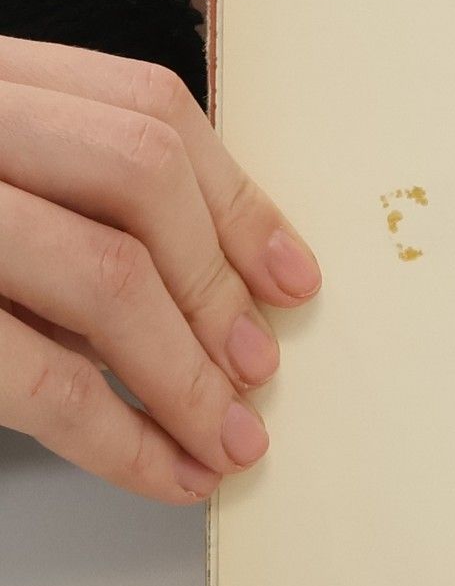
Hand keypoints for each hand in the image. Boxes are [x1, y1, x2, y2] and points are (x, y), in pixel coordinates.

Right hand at [0, 38, 320, 502]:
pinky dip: (118, 435)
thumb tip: (230, 281)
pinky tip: (165, 476)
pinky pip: (30, 372)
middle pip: (140, 176)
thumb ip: (60, 187)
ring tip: (229, 441)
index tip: (293, 281)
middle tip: (258, 374)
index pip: (147, 109)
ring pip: (101, 271)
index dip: (236, 203)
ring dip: (183, 373)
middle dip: (216, 286)